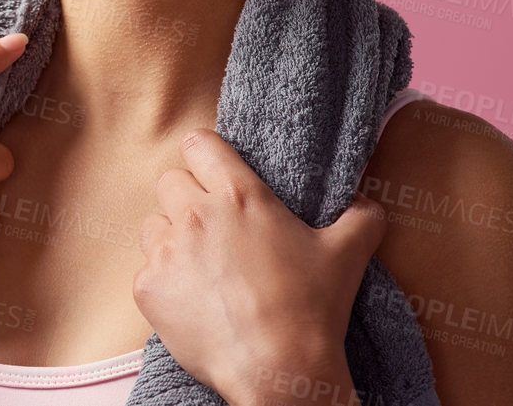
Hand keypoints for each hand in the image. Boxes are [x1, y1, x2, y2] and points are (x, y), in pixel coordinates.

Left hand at [132, 128, 384, 405]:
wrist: (277, 368)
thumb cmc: (310, 308)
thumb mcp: (348, 254)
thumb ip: (360, 217)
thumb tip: (366, 203)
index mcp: (238, 195)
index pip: (199, 144)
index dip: (206, 156)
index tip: (215, 172)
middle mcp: (194, 215)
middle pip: (169, 181)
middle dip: (187, 197)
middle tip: (213, 227)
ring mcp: (165, 251)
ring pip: (152, 225)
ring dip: (171, 237)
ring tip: (201, 266)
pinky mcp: (147, 287)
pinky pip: (146, 271)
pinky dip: (164, 282)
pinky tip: (194, 301)